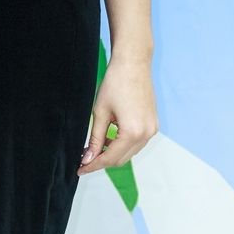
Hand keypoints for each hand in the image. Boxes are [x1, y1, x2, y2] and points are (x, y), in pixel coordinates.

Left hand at [81, 55, 157, 172]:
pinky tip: (109, 138)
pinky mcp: (153, 124)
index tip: (80, 169)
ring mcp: (152, 130)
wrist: (133, 64)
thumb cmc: (115, 84)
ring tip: (94, 148)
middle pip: (121, 159)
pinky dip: (123, 145)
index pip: (110, 158)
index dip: (93, 165)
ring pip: (129, 152)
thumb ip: (95, 139)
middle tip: (84, 159)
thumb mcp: (100, 113)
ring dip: (112, 153)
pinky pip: (137, 143)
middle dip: (102, 161)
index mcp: (132, 132)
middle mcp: (146, 134)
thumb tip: (87, 158)